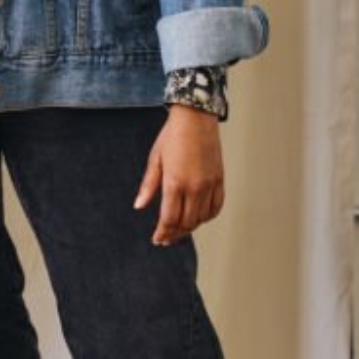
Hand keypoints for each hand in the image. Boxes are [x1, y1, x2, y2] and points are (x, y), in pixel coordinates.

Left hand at [134, 105, 225, 245]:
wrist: (195, 119)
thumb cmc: (172, 137)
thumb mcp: (155, 160)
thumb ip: (149, 186)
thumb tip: (139, 206)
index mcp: (175, 182)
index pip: (169, 218)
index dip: (162, 232)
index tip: (157, 239)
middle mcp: (195, 187)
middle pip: (186, 222)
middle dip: (174, 234)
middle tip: (165, 239)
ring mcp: (210, 185)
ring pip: (202, 218)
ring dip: (190, 228)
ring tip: (179, 231)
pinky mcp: (219, 180)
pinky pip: (216, 207)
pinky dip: (207, 217)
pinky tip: (198, 219)